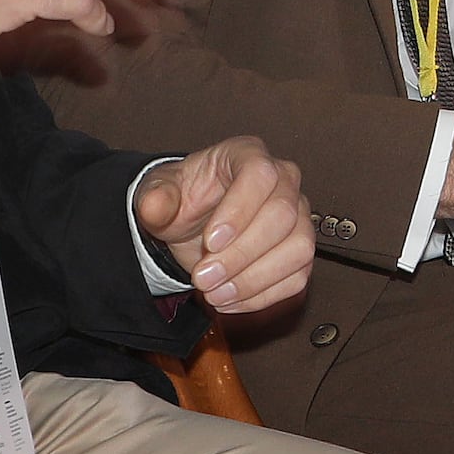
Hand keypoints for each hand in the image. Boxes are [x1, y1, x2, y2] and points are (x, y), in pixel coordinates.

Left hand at [134, 135, 314, 316]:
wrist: (194, 227)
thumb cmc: (185, 201)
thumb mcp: (161, 194)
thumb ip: (156, 198)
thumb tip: (154, 205)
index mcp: (248, 155)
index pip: (260, 174)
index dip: (239, 211)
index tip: (210, 242)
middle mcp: (283, 181)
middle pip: (282, 215)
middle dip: (241, 254)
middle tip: (203, 277)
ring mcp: (298, 217)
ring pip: (298, 249)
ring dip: (253, 279)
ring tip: (214, 293)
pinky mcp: (299, 251)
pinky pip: (296, 278)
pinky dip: (262, 296)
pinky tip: (229, 298)